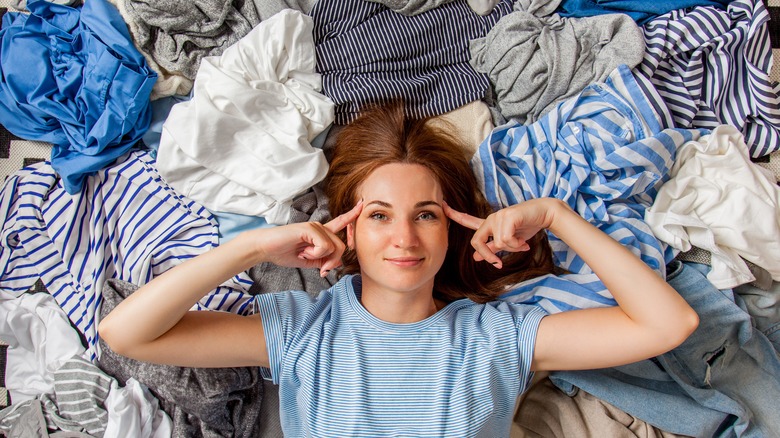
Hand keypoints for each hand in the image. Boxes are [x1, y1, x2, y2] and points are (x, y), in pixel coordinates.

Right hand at [257, 200, 362, 275]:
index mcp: (321, 233)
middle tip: (320, 268)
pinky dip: (314, 254)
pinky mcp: (310, 228)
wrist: (266, 249)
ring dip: (319, 257)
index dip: (352, 215)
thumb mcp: (309, 261)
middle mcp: (320, 227)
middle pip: (341, 246)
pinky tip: (303, 251)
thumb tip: (338, 263)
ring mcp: (315, 226)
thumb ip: (324, 260)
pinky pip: (324, 246)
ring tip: (304, 254)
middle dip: (332, 262)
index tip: (362, 204)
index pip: (340, 223)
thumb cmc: (284, 252)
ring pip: (334, 247)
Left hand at [444, 198, 561, 268]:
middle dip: (488, 256)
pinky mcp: (508, 216)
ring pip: (497, 243)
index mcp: (489, 224)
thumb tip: (476, 257)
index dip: (453, 214)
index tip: (441, 205)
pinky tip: (524, 240)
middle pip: (477, 242)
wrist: (544, 214)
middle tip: (499, 264)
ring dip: (512, 248)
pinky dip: (516, 244)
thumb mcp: (508, 241)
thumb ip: (492, 248)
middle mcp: (491, 218)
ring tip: (522, 243)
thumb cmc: (526, 226)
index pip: (467, 220)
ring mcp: (498, 216)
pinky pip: (506, 239)